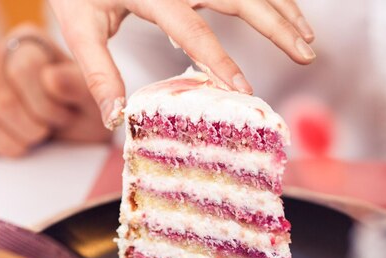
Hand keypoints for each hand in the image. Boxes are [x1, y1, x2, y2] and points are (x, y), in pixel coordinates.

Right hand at [0, 24, 109, 157]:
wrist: (71, 129)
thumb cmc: (80, 108)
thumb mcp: (90, 98)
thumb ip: (76, 86)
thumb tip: (51, 79)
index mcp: (27, 41)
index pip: (23, 70)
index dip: (47, 105)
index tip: (65, 115)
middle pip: (2, 101)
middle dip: (33, 127)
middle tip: (50, 129)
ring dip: (16, 140)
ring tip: (35, 136)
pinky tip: (16, 142)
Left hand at [48, 0, 315, 128]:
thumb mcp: (78, 26)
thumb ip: (98, 72)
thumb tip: (115, 119)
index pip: (193, 29)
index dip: (220, 60)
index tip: (242, 89)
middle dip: (277, 25)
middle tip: (306, 54)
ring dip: (283, 8)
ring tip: (307, 39)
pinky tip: (287, 12)